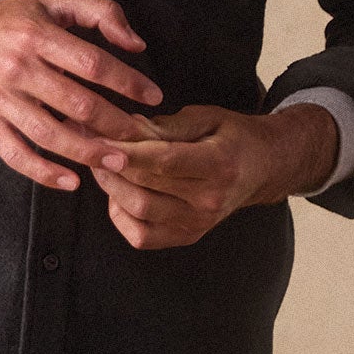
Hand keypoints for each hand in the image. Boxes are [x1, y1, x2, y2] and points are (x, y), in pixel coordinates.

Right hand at [0, 0, 163, 192]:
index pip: (93, 62)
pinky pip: (16, 154)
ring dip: (87, 152)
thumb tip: (136, 43)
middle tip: (140, 137)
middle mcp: (18, 67)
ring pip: (50, 133)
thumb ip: (99, 12)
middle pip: (76, 102)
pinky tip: (71, 181)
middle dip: (114, 123)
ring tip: (116, 161)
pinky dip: (44, 172)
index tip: (153, 97)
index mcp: (37, 34)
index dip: (128, 81)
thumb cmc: (5, 19)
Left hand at [90, 101, 338, 248]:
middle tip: (89, 144)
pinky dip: (121, 215)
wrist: (264, 168)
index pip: (165, 162)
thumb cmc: (232, 137)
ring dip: (112, 188)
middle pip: (146, 189)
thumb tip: (123, 127)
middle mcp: (210, 200)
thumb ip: (165, 125)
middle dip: (110, 167)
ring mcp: (199, 224)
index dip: (128, 155)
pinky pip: (142, 236)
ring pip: (139, 213)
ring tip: (102, 165)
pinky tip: (119, 193)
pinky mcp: (188, 236)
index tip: (99, 144)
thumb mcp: (206, 117)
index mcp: (219, 164)